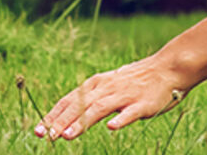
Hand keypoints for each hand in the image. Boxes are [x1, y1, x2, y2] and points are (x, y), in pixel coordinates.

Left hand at [34, 52, 194, 140]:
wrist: (168, 68)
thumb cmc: (136, 80)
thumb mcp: (109, 85)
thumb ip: (90, 99)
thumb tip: (65, 115)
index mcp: (97, 84)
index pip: (69, 101)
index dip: (52, 116)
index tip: (37, 131)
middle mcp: (107, 88)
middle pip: (80, 106)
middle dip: (61, 122)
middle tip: (46, 137)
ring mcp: (125, 95)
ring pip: (99, 109)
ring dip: (82, 122)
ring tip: (67, 136)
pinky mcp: (142, 103)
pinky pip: (130, 112)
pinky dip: (120, 118)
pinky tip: (111, 127)